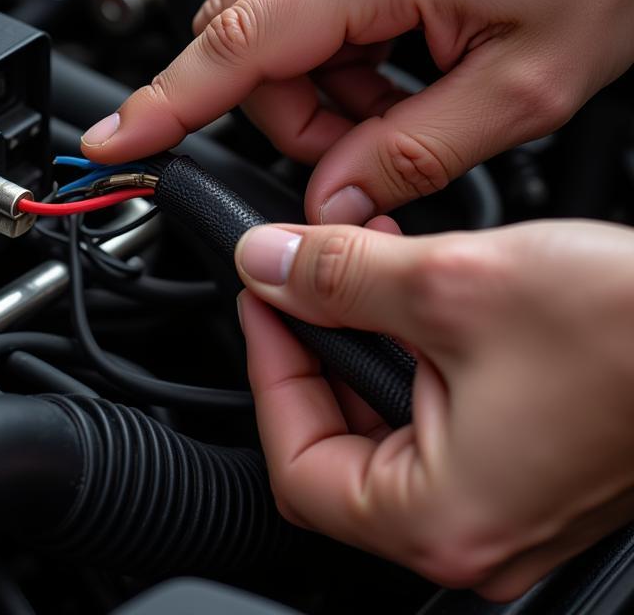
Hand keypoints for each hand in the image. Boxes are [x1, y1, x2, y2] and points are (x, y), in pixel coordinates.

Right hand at [81, 0, 633, 223]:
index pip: (232, 45)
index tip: (110, 140)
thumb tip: (330, 200)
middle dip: (283, 109)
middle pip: (239, 39)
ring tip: (400, 92)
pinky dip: (326, 42)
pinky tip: (393, 53)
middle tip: (366, 137)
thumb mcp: (523, 88)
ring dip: (311, 78)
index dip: (163, 104)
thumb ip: (410, 154)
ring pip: (263, 18)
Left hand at [235, 218, 633, 597]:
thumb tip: (268, 264)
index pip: (296, 464)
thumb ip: (338, 276)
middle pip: (336, 445)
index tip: (261, 299)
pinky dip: (412, 350)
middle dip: (313, 345)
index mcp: (445, 519)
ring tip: (355, 264)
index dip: (267, 368)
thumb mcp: (454, 283)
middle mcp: (476, 528)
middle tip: (298, 278)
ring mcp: (506, 499)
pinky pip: (439, 416)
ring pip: (386, 424)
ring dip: (361, 337)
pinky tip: (412, 288)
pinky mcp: (531, 462)